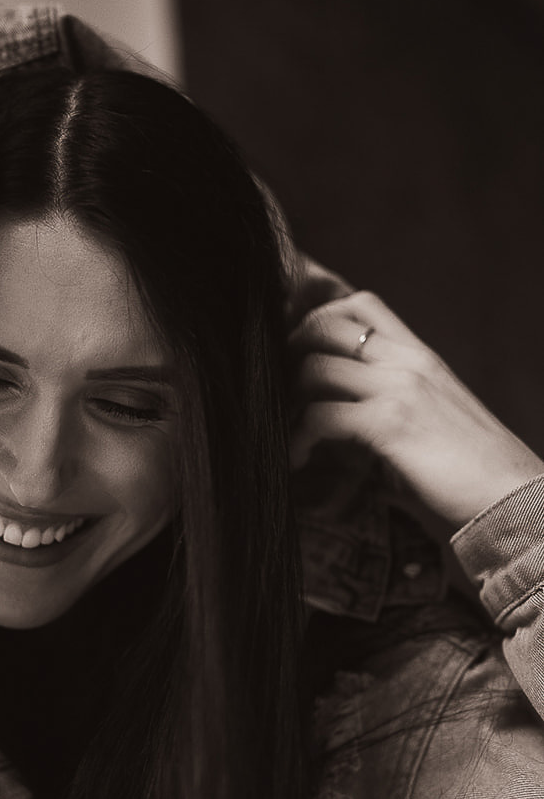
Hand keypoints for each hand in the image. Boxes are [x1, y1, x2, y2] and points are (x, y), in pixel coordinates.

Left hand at [289, 292, 543, 530]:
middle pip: (326, 324)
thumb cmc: (469, 463)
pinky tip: (301, 459)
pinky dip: (299, 439)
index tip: (301, 358)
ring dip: (290, 402)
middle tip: (285, 393)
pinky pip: (320, 416)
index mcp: (418, 354)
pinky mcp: (390, 424)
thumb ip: (391, 394)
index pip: (360, 304)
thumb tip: (340, 402)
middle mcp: (408, 361)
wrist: (512, 494)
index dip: (318, 322)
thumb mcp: (431, 410)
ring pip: (314, 367)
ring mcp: (399, 389)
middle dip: (291, 356)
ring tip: (295, 434)